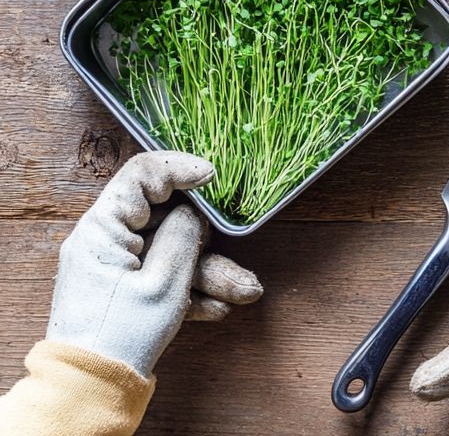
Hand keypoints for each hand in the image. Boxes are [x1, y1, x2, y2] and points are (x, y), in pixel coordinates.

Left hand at [46, 151, 263, 377]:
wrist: (91, 391)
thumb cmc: (121, 336)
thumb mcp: (164, 284)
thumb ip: (183, 237)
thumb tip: (193, 214)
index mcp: (102, 230)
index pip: (141, 176)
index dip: (180, 168)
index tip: (214, 176)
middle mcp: (106, 242)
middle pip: (166, 220)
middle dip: (208, 240)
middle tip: (237, 244)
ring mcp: (116, 267)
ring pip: (171, 253)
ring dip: (209, 271)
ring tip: (245, 291)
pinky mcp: (126, 291)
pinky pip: (163, 277)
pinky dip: (190, 289)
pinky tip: (216, 307)